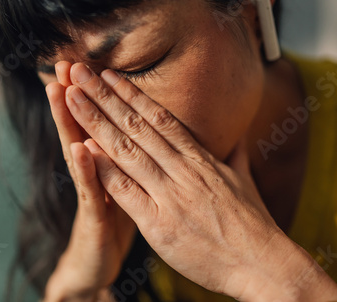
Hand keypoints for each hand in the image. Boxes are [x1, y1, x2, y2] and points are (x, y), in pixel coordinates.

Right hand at [43, 62, 135, 300]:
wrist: (100, 261)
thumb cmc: (119, 217)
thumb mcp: (131, 182)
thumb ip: (136, 155)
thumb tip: (151, 128)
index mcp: (112, 161)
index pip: (106, 120)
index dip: (101, 92)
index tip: (95, 59)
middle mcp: (96, 172)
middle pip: (86, 126)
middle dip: (77, 94)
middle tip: (65, 62)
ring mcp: (92, 193)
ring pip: (79, 151)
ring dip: (69, 121)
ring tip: (61, 90)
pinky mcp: (93, 217)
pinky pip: (90, 191)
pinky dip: (86, 169)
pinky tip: (80, 147)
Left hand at [62, 62, 336, 301]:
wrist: (263, 263)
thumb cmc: (253, 224)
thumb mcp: (243, 180)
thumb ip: (233, 155)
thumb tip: (238, 136)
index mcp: (200, 159)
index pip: (159, 118)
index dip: (131, 94)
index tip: (110, 75)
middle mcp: (183, 170)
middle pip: (137, 126)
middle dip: (104, 97)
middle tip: (80, 72)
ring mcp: (170, 195)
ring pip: (126, 150)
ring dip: (96, 122)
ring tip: (73, 98)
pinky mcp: (160, 224)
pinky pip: (126, 191)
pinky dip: (104, 169)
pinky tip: (82, 150)